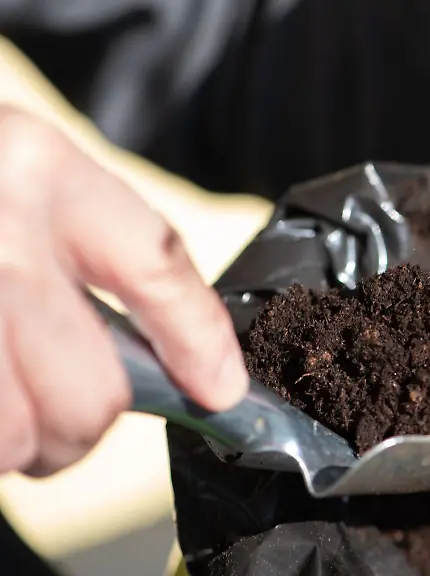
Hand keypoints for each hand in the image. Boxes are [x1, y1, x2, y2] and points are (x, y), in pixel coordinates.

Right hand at [0, 107, 247, 476]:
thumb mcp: (17, 180)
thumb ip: (76, 250)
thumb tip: (156, 359)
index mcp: (40, 169)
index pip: (156, 266)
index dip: (199, 341)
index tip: (220, 390)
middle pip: (94, 388)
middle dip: (83, 426)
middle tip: (59, 419)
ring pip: (24, 434)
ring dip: (19, 444)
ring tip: (3, 409)